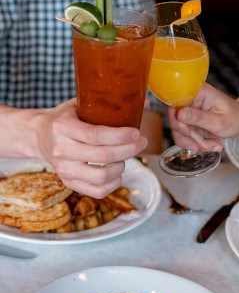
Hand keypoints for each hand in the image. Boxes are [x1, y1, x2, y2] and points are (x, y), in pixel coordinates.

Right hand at [22, 99, 147, 197]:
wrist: (39, 136)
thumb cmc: (65, 118)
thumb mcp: (79, 104)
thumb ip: (108, 103)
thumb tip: (145, 101)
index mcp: (62, 126)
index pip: (95, 135)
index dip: (120, 136)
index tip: (136, 132)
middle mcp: (60, 150)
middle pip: (103, 156)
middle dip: (129, 149)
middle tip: (141, 142)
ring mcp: (63, 169)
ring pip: (101, 177)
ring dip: (121, 166)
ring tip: (125, 156)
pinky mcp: (68, 182)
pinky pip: (96, 191)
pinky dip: (113, 184)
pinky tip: (118, 172)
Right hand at [168, 83, 238, 152]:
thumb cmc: (235, 118)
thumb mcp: (219, 121)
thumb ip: (198, 118)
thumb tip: (179, 114)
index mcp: (197, 92)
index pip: (175, 103)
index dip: (176, 120)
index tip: (187, 132)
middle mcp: (190, 100)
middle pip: (175, 120)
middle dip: (189, 137)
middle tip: (203, 146)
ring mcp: (189, 111)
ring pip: (179, 131)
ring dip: (194, 142)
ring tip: (213, 146)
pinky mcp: (190, 121)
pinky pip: (185, 135)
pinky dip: (196, 143)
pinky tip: (211, 144)